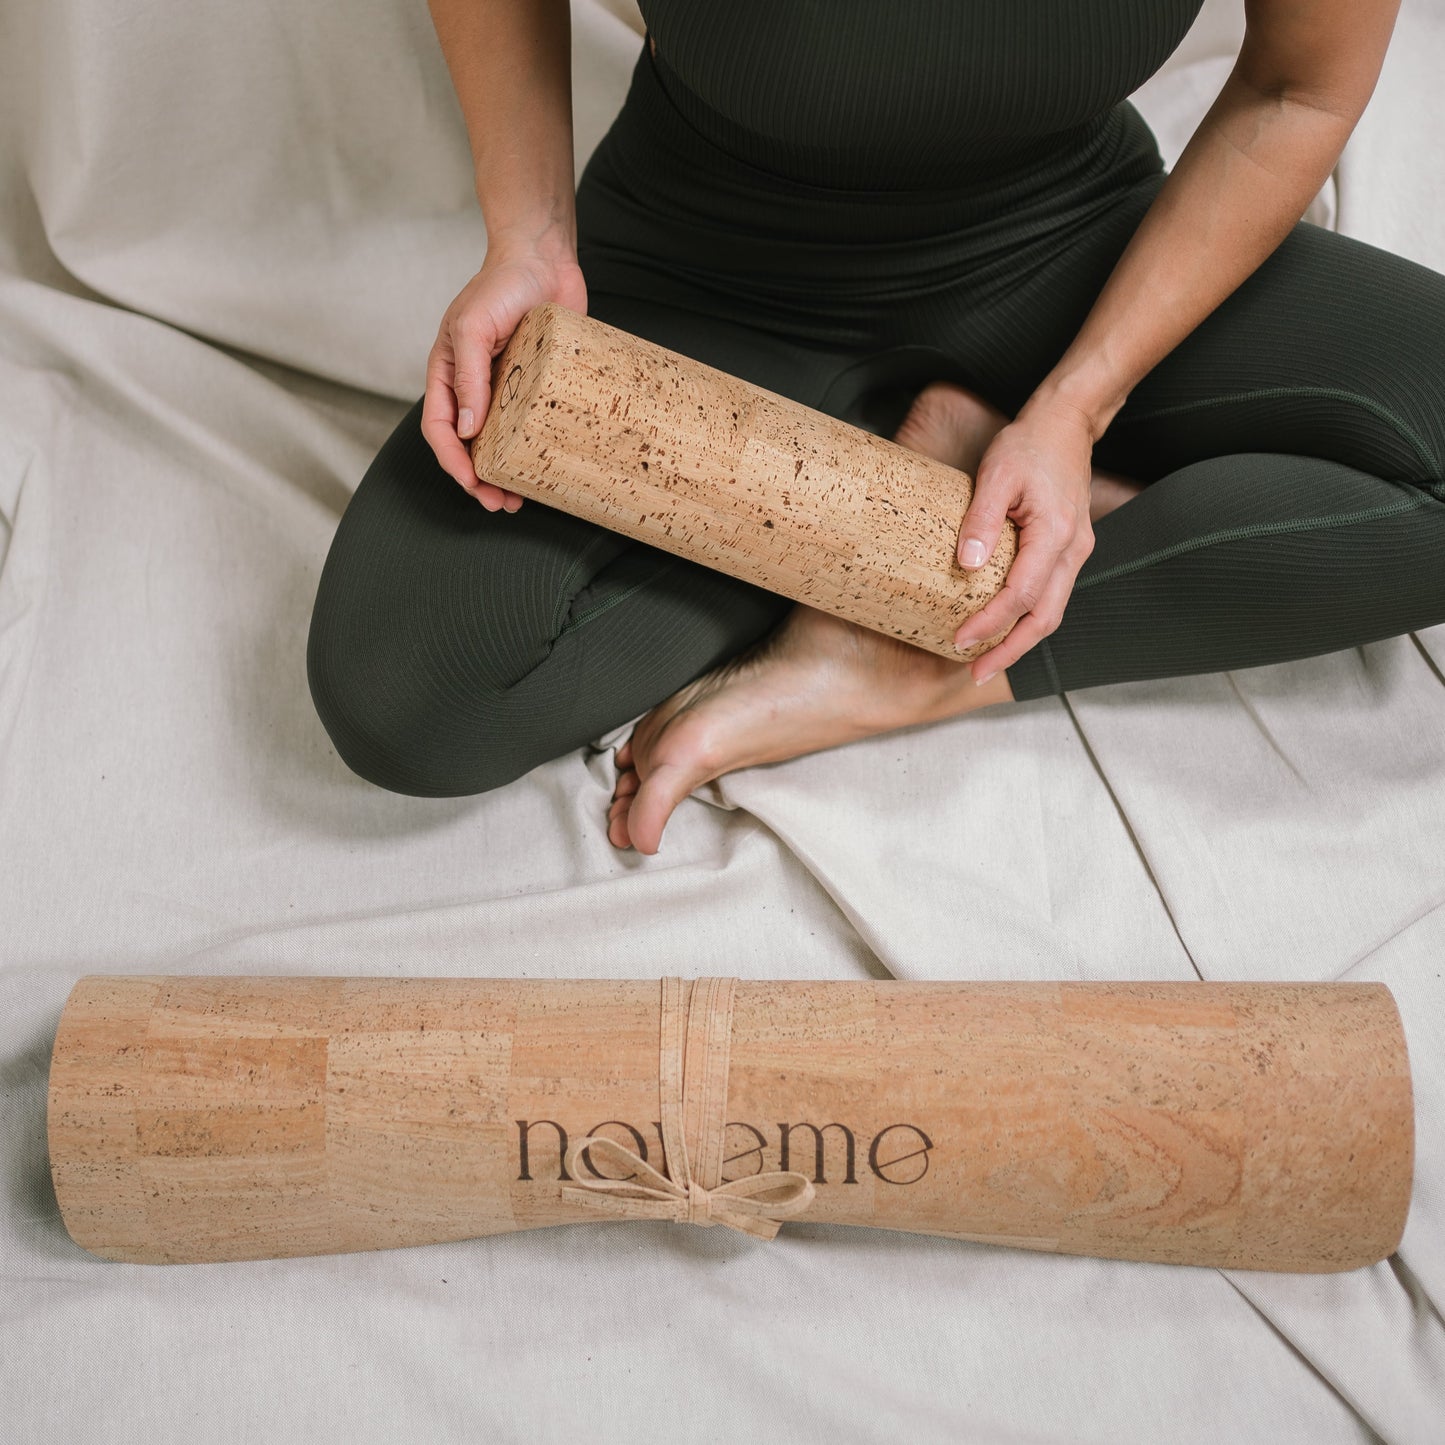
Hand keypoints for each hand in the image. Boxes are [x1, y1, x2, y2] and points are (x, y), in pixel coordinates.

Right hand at [421, 232, 589, 511]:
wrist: (544, 259)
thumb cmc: (501, 284)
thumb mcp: (474, 327)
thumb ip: (468, 376)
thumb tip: (465, 429)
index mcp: (448, 373)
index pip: (440, 428)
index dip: (453, 462)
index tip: (473, 484)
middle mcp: (474, 386)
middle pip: (468, 445)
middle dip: (480, 479)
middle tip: (501, 504)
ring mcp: (507, 387)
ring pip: (500, 441)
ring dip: (507, 472)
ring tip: (521, 498)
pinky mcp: (538, 384)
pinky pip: (532, 424)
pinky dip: (535, 449)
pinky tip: (546, 467)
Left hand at [950, 398, 1097, 681]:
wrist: (1066, 425)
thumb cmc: (1029, 444)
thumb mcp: (996, 474)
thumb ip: (981, 521)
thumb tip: (966, 565)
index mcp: (1056, 534)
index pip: (1021, 595)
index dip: (990, 623)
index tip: (959, 640)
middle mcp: (1073, 550)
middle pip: (1045, 618)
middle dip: (1010, 651)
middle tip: (975, 673)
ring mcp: (1075, 552)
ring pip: (1052, 611)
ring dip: (1020, 640)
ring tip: (985, 660)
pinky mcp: (1069, 550)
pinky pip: (1050, 595)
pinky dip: (1027, 618)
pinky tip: (1003, 626)